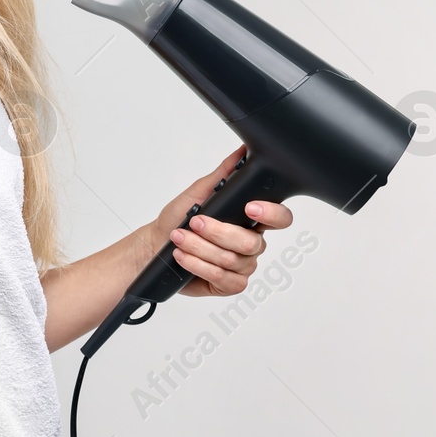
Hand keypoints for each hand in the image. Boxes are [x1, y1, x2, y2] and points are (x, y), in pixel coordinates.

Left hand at [145, 145, 294, 297]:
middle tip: (195, 222)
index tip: (248, 208)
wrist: (155, 245)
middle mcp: (251, 243)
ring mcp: (243, 266)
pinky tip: (183, 257)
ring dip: (201, 248)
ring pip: (233, 261)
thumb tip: (241, 151)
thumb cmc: (177, 218)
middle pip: (251, 243)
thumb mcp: (199, 192)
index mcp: (250, 219)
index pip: (279, 218)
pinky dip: (199, 266)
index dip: (271, 213)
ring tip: (180, 238)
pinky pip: (224, 278)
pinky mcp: (230, 284)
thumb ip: (223, 174)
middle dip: (218, 232)